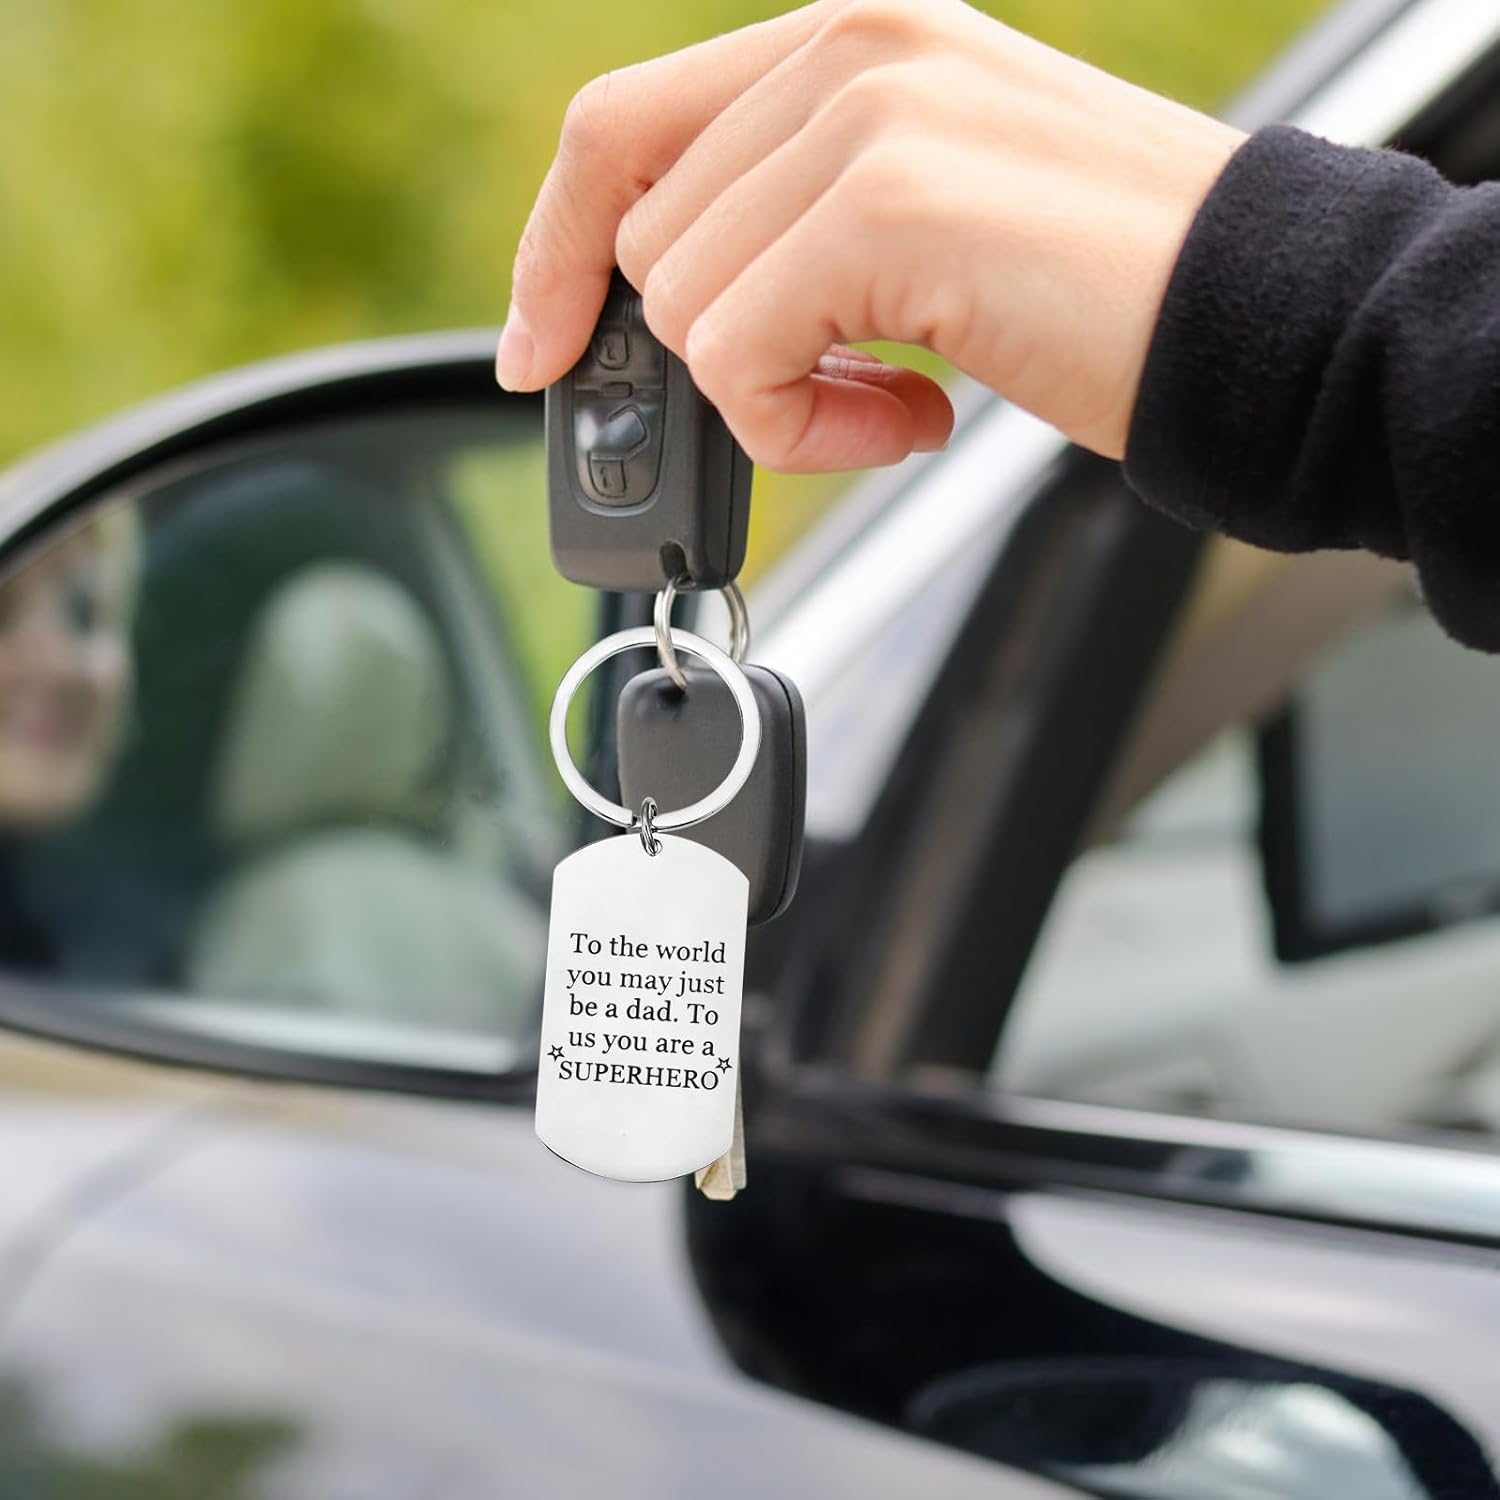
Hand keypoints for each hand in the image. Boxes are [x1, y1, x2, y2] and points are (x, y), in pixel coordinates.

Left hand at [498, 0, 1244, 468]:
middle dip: (719, 350)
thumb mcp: (923, 212)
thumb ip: (795, 223)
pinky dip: (805, 426)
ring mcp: (867, 115)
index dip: (556, 248)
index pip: (624, 129)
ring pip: (685, 306)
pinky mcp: (887, 203)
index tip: (537, 345)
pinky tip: (911, 416)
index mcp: (850, 40)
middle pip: (650, 238)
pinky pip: (737, 356)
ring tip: (895, 398)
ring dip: (776, 394)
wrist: (1255, 308)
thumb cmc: (1100, 283)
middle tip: (840, 386)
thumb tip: (677, 313)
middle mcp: (848, 50)